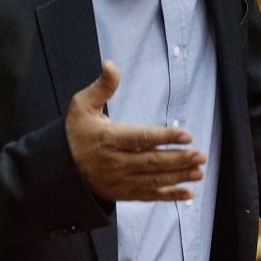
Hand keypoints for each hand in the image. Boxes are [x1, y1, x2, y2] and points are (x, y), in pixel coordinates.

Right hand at [66, 60, 206, 201]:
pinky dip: (168, 195)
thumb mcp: (82, 105)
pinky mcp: (121, 193)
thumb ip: (102, 87)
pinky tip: (186, 193)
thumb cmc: (75, 132)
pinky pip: (148, 195)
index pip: (140, 138)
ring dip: (178, 176)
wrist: (59, 168)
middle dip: (179, 159)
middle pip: (151, 162)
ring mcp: (119, 180)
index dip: (164, 138)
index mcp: (108, 139)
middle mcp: (115, 162)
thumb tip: (111, 64)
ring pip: (153, 180)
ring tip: (199, 171)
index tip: (186, 135)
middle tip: (201, 155)